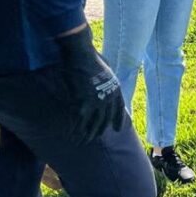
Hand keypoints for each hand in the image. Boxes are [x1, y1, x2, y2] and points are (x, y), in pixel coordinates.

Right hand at [55, 26, 124, 144]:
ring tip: (86, 140)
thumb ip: (108, 78)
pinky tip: (75, 134)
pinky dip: (78, 128)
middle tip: (97, 137)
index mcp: (116, 89)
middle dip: (101, 129)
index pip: (119, 109)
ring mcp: (97, 101)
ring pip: (95, 123)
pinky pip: (82, 120)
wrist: (82, 55)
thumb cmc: (92, 58)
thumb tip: (107, 80)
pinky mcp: (84, 103)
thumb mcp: (107, 69)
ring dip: (90, 133)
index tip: (117, 129)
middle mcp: (109, 97)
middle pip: (106, 118)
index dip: (119, 120)